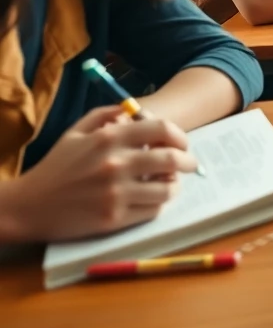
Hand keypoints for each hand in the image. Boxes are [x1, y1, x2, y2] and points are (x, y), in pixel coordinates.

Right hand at [2, 106, 196, 242]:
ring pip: (166, 188)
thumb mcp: (76, 132)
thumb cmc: (55, 167)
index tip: (182, 142)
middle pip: (171, 158)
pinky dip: (160, 203)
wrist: (28, 206)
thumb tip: (132, 108)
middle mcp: (116, 164)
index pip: (161, 129)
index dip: (179, 135)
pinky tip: (155, 198)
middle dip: (187, 160)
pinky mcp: (113, 218)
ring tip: (172, 182)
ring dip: (175, 184)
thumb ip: (106, 115)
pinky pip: (152, 210)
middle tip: (189, 163)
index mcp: (109, 139)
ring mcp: (116, 193)